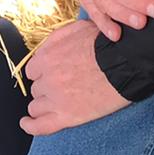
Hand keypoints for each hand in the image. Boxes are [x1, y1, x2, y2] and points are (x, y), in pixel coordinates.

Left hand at [21, 18, 130, 135]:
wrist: (127, 64)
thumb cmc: (106, 45)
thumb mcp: (78, 28)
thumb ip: (57, 38)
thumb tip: (46, 48)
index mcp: (47, 57)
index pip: (33, 70)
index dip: (43, 72)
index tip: (52, 74)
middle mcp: (48, 79)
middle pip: (37, 88)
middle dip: (47, 87)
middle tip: (64, 86)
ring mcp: (56, 99)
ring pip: (36, 106)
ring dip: (44, 104)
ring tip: (56, 103)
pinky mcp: (67, 116)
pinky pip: (39, 126)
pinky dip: (30, 125)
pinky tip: (26, 123)